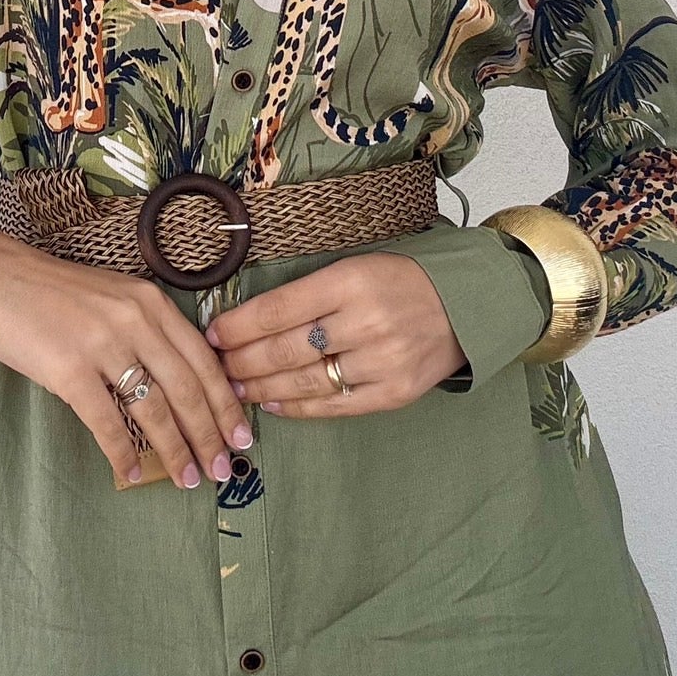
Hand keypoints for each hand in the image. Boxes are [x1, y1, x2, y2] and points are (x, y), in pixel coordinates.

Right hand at [0, 230, 252, 489]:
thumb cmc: (50, 291)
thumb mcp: (112, 297)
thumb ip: (145, 329)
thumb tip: (177, 383)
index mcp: (150, 302)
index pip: (203, 360)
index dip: (226, 402)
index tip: (242, 433)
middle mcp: (135, 320)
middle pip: (187, 388)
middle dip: (209, 434)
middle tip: (223, 468)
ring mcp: (102, 343)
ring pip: (154, 408)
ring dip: (174, 450)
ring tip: (187, 478)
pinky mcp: (68, 369)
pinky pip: (105, 421)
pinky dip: (121, 453)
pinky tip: (131, 473)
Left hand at [202, 252, 468, 416]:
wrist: (463, 306)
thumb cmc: (398, 282)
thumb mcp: (353, 267)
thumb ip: (306, 292)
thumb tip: (248, 318)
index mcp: (350, 281)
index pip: (278, 308)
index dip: (238, 325)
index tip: (213, 333)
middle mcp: (365, 322)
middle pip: (284, 349)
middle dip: (241, 359)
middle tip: (216, 363)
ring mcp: (381, 362)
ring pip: (304, 382)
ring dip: (260, 386)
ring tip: (234, 386)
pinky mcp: (393, 393)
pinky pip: (333, 406)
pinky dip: (296, 407)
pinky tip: (271, 402)